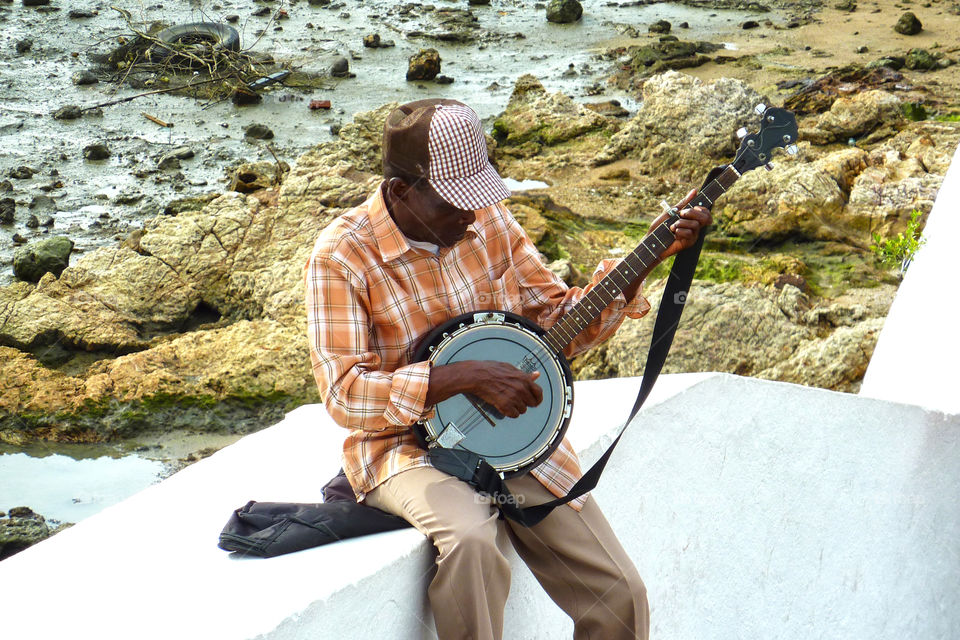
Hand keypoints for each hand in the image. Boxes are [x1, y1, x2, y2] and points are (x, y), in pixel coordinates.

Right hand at [427, 360, 542, 418]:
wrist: (476, 376)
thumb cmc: (491, 369)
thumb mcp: (510, 368)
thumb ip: (524, 374)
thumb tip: (536, 375)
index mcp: (523, 378)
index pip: (539, 392)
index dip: (537, 398)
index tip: (535, 402)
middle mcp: (521, 389)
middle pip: (531, 403)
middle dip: (525, 403)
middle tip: (516, 401)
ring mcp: (514, 398)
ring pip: (522, 410)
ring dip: (516, 408)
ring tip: (506, 401)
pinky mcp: (505, 405)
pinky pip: (514, 415)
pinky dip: (509, 413)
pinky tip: (503, 406)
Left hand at [653, 189, 712, 259]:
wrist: (651, 241)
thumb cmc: (660, 226)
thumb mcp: (671, 211)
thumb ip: (683, 203)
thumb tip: (695, 191)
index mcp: (692, 219)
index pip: (706, 213)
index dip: (702, 209)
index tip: (692, 207)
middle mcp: (695, 227)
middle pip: (705, 218)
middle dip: (692, 213)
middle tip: (681, 214)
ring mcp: (693, 236)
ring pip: (695, 225)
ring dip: (681, 223)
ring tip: (672, 227)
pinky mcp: (689, 243)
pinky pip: (689, 233)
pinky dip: (680, 231)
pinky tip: (673, 234)